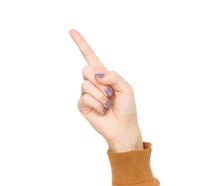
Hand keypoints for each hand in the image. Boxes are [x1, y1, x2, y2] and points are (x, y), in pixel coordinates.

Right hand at [70, 29, 142, 151]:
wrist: (124, 127)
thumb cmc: (127, 108)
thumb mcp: (126, 88)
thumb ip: (114, 76)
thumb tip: (98, 75)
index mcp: (104, 75)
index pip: (90, 57)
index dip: (81, 44)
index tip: (72, 31)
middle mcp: (93, 82)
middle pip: (86, 70)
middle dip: (100, 82)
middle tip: (110, 94)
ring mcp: (86, 93)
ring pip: (86, 84)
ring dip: (101, 96)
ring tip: (108, 104)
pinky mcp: (82, 105)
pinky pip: (86, 98)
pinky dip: (97, 104)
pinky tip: (102, 111)